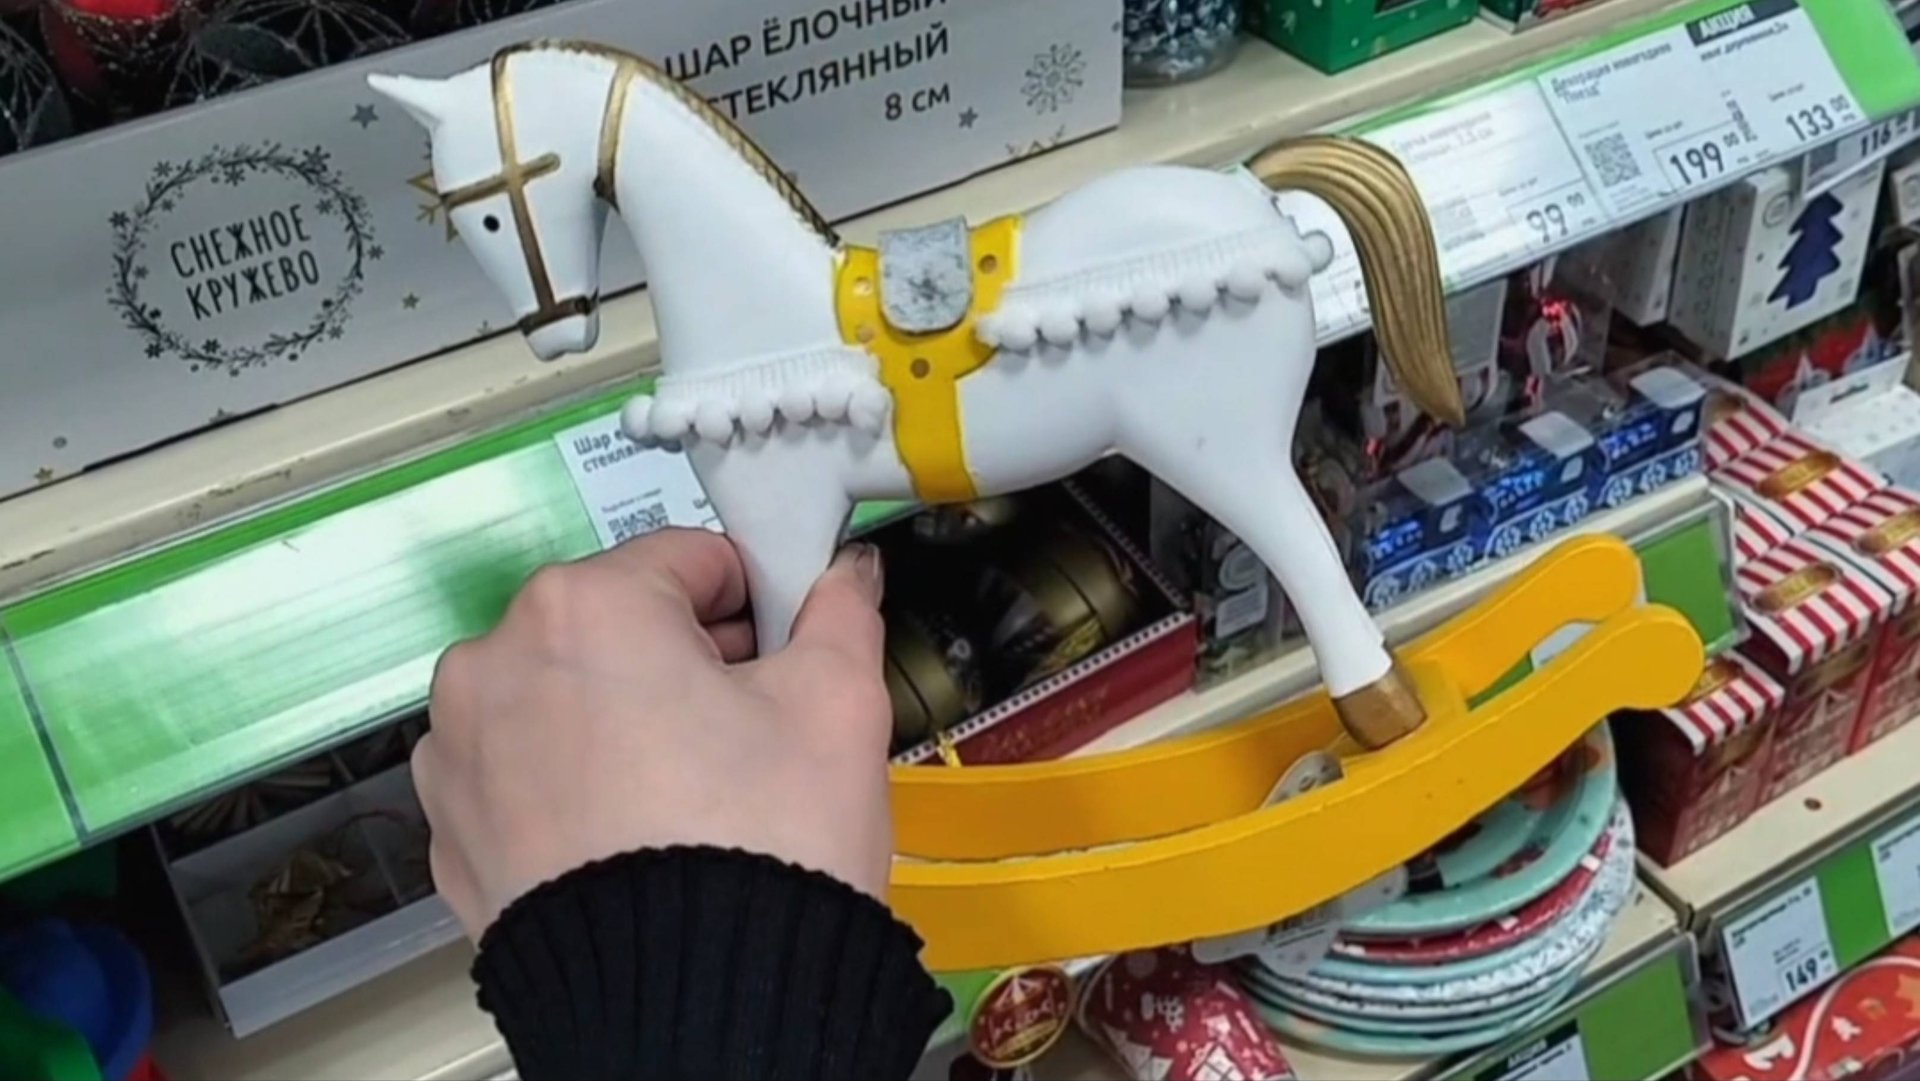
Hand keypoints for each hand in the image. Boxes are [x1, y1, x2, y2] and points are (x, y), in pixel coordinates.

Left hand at [416, 529, 892, 939]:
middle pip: (617, 627)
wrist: (699, 1009)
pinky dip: (578, 789)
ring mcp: (461, 757)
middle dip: (686, 662)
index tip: (784, 642)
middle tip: (753, 726)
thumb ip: (838, 614)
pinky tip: (642, 833)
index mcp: (585, 608)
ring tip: (697, 793)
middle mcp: (496, 666)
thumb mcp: (837, 705)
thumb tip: (843, 580)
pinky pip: (526, 778)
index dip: (755, 599)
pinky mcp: (454, 836)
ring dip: (624, 721)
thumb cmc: (758, 850)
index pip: (689, 559)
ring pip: (565, 700)